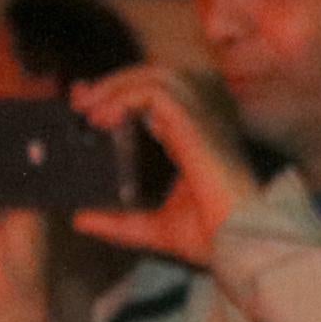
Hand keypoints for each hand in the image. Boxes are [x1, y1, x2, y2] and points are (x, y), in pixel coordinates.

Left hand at [63, 65, 260, 266]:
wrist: (241, 244)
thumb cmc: (213, 238)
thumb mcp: (153, 229)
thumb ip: (118, 223)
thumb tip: (80, 220)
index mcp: (192, 143)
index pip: (154, 102)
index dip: (120, 96)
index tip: (87, 108)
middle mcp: (199, 126)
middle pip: (154, 80)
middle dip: (113, 83)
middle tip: (79, 100)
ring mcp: (201, 122)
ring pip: (156, 77)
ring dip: (117, 85)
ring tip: (90, 107)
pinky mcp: (196, 126)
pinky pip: (156, 93)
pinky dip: (125, 96)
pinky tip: (106, 117)